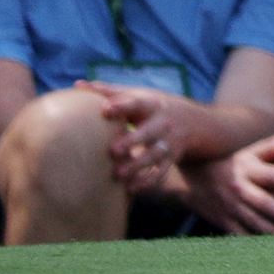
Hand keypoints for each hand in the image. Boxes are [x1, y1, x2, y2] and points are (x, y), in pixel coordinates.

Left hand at [80, 81, 205, 194]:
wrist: (195, 122)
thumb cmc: (153, 107)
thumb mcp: (139, 95)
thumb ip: (110, 92)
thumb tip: (78, 85)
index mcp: (151, 104)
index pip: (137, 103)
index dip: (122, 105)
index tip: (105, 109)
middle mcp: (163, 123)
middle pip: (150, 131)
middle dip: (134, 140)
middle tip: (113, 150)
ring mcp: (169, 142)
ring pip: (156, 154)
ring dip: (139, 165)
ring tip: (118, 174)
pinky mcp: (172, 159)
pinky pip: (161, 172)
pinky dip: (148, 181)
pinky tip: (131, 188)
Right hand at [181, 132, 273, 234]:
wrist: (194, 181)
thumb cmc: (232, 165)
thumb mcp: (248, 153)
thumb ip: (272, 147)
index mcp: (247, 170)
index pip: (269, 175)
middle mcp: (239, 189)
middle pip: (261, 202)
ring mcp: (231, 207)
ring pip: (252, 222)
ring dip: (271, 232)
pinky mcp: (225, 222)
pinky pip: (240, 234)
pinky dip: (254, 243)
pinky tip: (270, 252)